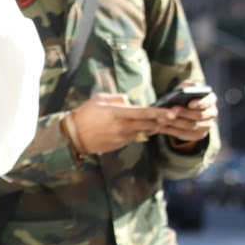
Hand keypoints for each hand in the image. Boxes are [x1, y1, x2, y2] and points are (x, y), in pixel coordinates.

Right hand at [64, 92, 179, 156]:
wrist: (73, 135)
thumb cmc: (85, 114)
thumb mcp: (100, 99)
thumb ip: (118, 99)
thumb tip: (130, 102)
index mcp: (118, 113)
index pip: (144, 113)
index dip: (159, 112)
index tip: (171, 111)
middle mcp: (122, 127)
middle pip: (148, 125)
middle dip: (161, 121)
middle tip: (172, 116)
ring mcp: (121, 138)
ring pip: (142, 132)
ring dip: (149, 128)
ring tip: (156, 121)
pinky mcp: (118, 146)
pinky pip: (132, 138)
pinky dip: (136, 133)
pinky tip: (136, 128)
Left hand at [161, 91, 217, 147]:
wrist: (184, 109)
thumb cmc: (184, 96)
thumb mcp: (186, 87)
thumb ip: (186, 86)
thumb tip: (184, 89)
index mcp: (210, 99)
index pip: (208, 101)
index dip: (200, 103)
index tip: (190, 104)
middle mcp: (211, 113)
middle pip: (199, 115)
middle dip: (183, 114)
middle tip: (169, 113)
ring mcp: (206, 125)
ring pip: (191, 126)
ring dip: (175, 123)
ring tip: (161, 120)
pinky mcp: (198, 134)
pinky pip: (185, 134)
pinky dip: (172, 131)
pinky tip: (161, 128)